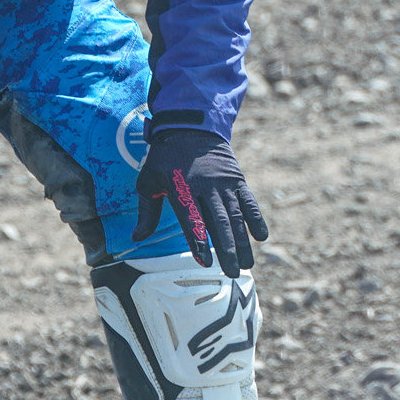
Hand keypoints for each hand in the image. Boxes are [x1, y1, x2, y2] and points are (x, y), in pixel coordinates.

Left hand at [133, 129, 268, 276]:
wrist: (190, 126)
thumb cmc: (165, 158)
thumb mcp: (148, 180)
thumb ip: (146, 212)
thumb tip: (137, 238)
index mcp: (181, 188)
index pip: (191, 220)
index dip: (199, 241)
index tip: (205, 262)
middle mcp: (205, 186)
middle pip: (218, 222)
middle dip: (227, 249)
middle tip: (232, 273)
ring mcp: (224, 183)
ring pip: (236, 215)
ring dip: (243, 241)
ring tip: (248, 265)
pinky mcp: (237, 179)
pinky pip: (249, 201)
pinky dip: (256, 218)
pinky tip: (262, 237)